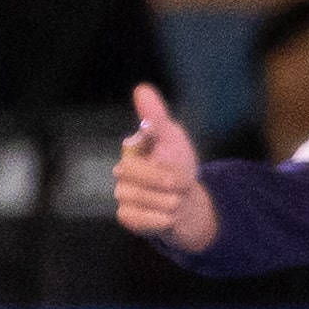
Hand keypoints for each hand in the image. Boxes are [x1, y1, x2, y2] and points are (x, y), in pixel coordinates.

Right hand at [112, 83, 218, 256]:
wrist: (186, 203)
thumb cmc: (178, 167)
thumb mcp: (173, 139)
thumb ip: (156, 118)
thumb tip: (140, 89)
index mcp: (132, 149)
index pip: (138, 143)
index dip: (159, 154)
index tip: (168, 156)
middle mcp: (123, 171)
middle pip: (143, 175)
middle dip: (171, 181)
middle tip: (179, 183)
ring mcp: (122, 194)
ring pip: (149, 199)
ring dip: (170, 201)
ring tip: (173, 198)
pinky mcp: (126, 216)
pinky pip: (145, 219)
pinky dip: (163, 219)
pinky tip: (166, 215)